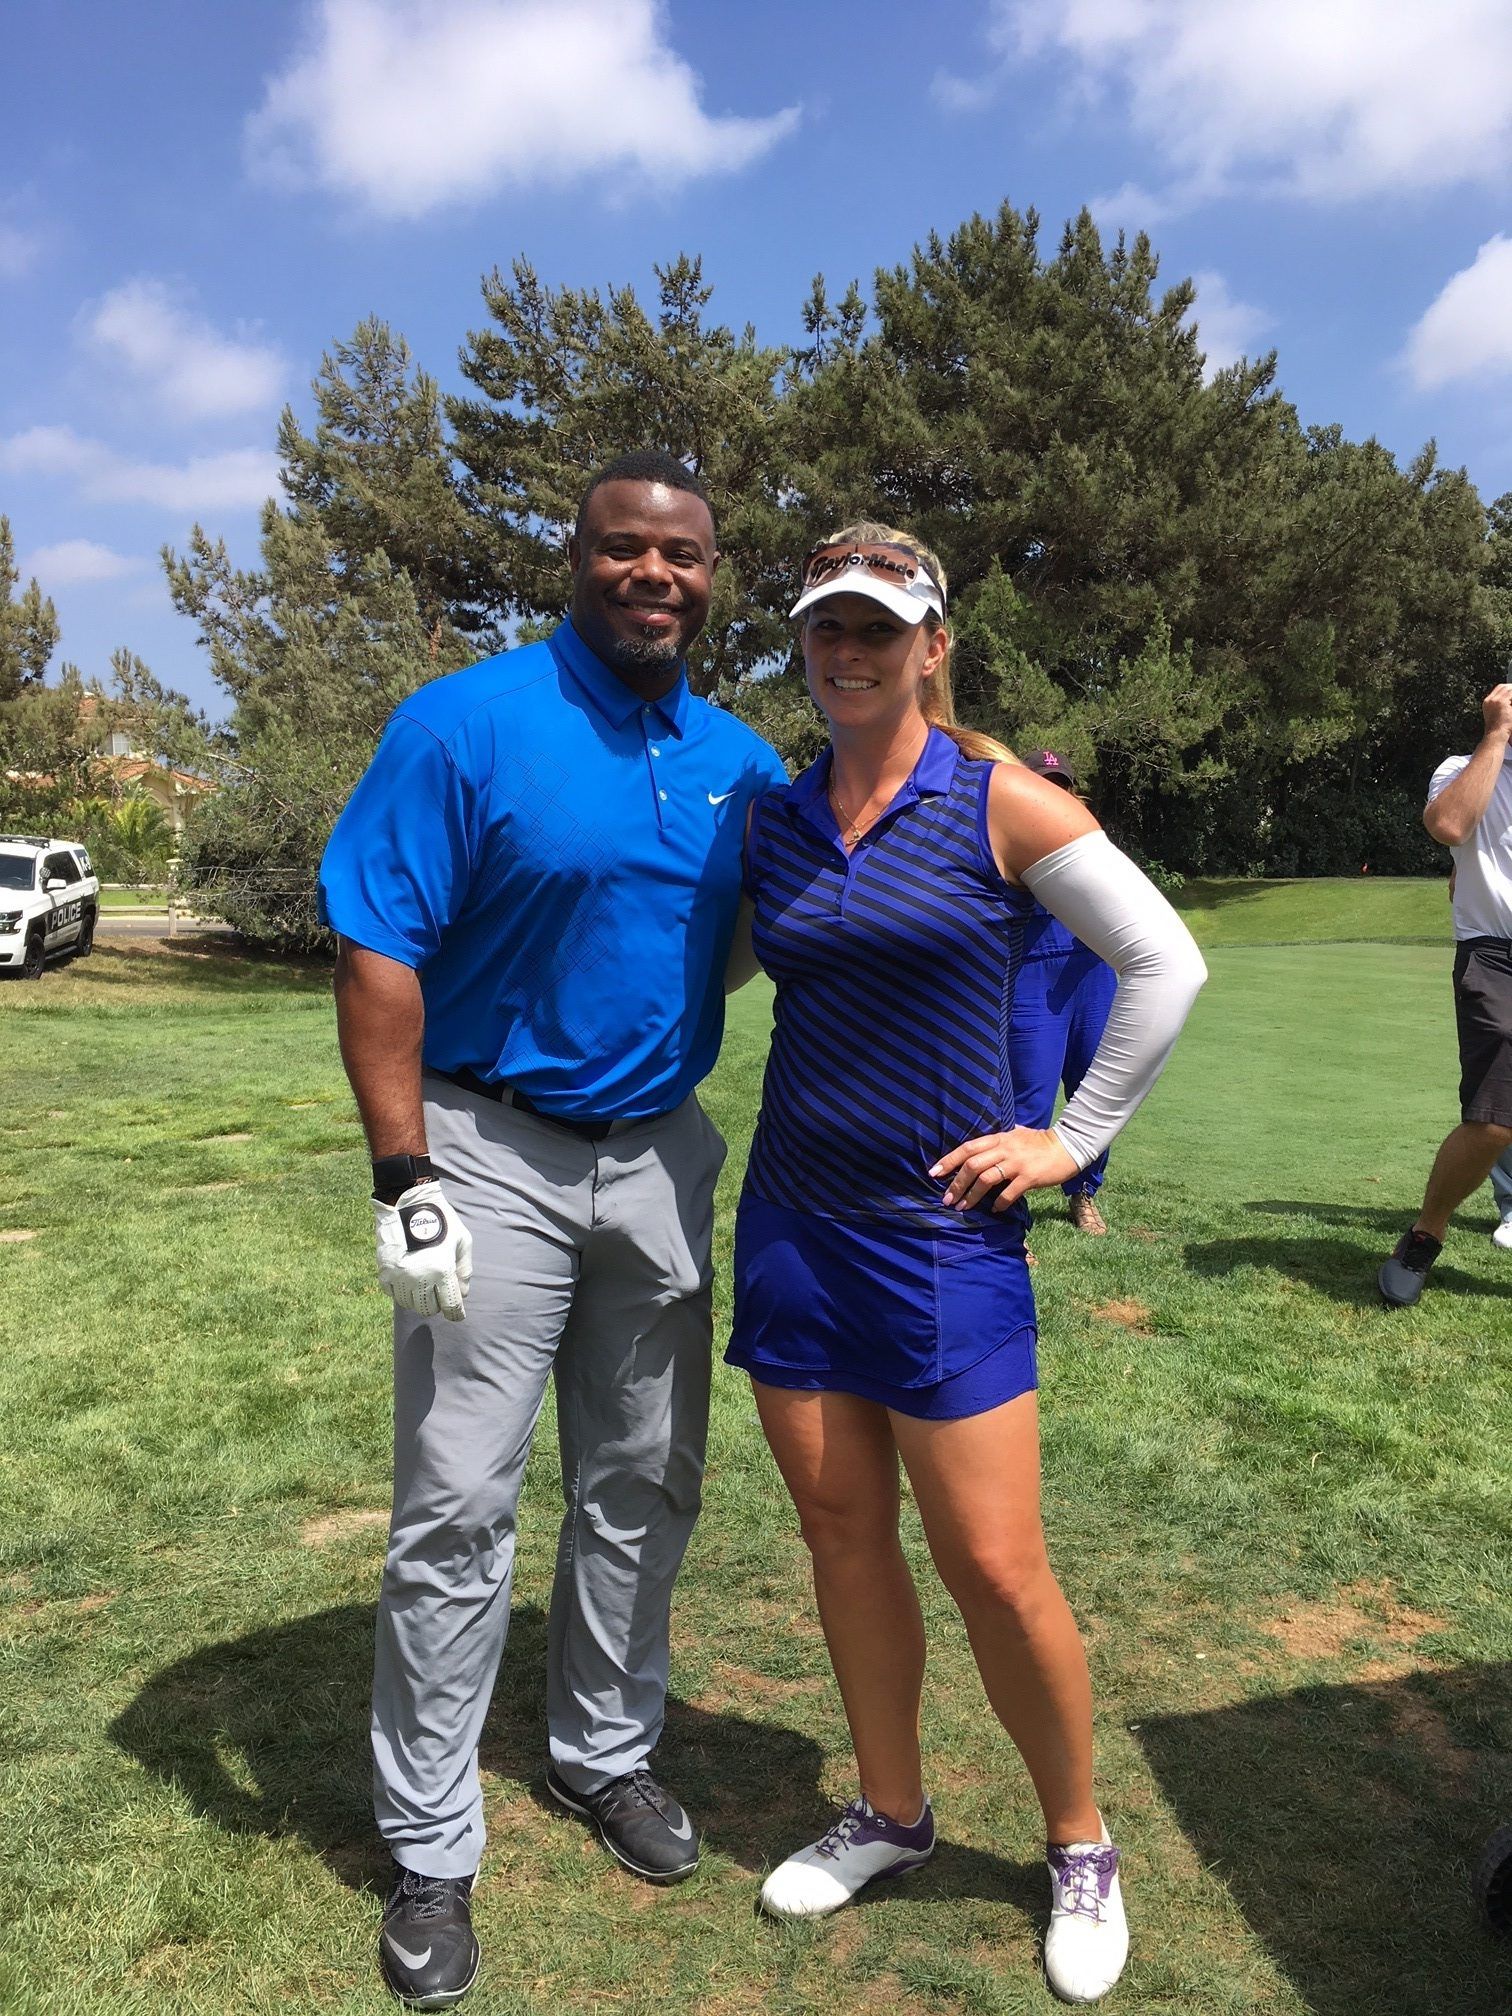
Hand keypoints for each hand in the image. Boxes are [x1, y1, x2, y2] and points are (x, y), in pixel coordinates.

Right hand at [372, 1179, 472, 1320]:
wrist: (407, 1202)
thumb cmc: (441, 1220)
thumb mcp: (462, 1241)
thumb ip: (464, 1270)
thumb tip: (462, 1295)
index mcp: (441, 1270)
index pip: (450, 1305)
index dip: (456, 1314)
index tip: (457, 1316)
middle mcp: (419, 1277)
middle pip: (429, 1309)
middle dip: (436, 1303)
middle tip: (438, 1291)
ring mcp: (399, 1277)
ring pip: (410, 1304)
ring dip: (418, 1298)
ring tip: (422, 1282)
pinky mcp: (384, 1273)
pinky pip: (393, 1294)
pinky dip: (402, 1291)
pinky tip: (407, 1278)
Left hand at [930, 1127, 1080, 1211]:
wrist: (1068, 1146)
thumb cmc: (1040, 1142)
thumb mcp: (1016, 1135)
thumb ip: (998, 1142)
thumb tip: (979, 1149)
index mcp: (999, 1139)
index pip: (968, 1148)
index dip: (949, 1160)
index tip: (934, 1173)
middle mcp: (1005, 1149)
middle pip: (973, 1165)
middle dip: (957, 1184)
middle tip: (947, 1198)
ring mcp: (1017, 1163)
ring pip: (986, 1180)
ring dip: (972, 1196)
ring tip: (963, 1208)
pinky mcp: (1029, 1177)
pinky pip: (1009, 1193)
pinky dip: (999, 1203)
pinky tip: (994, 1209)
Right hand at [1484, 683, 1511, 739]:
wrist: (1496, 735)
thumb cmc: (1497, 729)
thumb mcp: (1497, 715)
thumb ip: (1501, 706)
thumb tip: (1509, 702)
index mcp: (1487, 703)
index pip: (1498, 689)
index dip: (1507, 688)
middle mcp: (1489, 700)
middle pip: (1502, 687)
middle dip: (1511, 687)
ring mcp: (1494, 701)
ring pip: (1508, 689)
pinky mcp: (1501, 702)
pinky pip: (1511, 693)